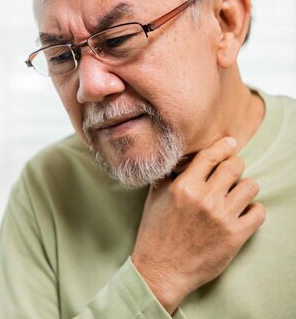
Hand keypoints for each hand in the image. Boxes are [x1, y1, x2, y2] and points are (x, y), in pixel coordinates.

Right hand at [131, 136, 265, 313]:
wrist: (161, 269)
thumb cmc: (155, 234)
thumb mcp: (154, 199)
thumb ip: (168, 177)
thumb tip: (179, 160)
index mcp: (183, 187)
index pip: (210, 156)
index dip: (224, 146)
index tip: (230, 142)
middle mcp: (204, 198)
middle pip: (234, 166)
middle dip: (234, 167)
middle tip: (230, 174)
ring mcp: (222, 217)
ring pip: (250, 186)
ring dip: (244, 188)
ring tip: (236, 195)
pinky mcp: (235, 235)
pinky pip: (258, 212)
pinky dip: (253, 210)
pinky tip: (242, 213)